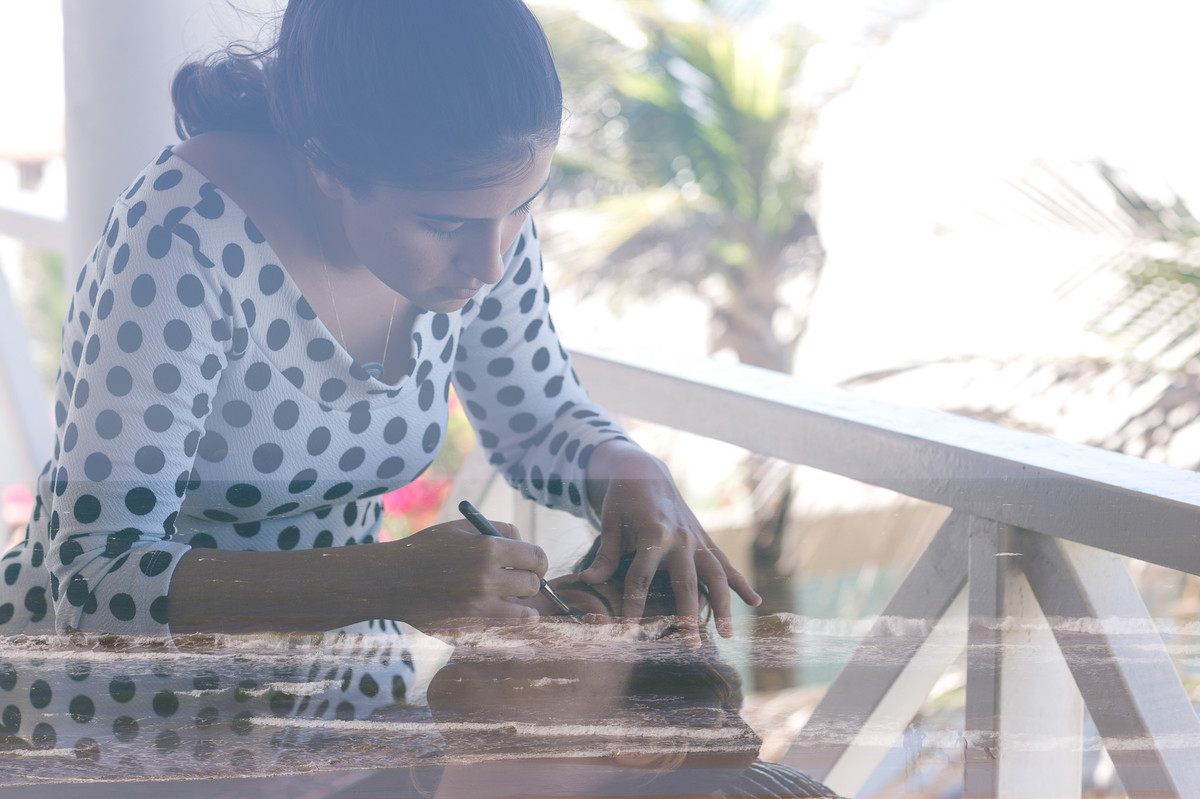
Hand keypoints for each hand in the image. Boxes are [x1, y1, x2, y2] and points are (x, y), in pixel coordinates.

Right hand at [381, 519, 547, 635]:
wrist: (389, 580)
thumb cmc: (426, 550)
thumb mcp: (460, 527)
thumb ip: (498, 530)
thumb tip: (525, 543)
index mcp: (488, 548)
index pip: (538, 557)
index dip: (538, 562)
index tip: (532, 565)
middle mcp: (487, 579)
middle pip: (533, 586)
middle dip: (529, 583)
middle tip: (516, 582)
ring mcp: (479, 608)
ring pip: (526, 614)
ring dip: (521, 607)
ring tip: (507, 599)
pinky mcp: (469, 628)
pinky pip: (505, 631)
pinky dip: (507, 625)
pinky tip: (497, 615)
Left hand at [581, 440, 759, 643]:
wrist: (645, 472)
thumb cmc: (624, 499)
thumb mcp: (610, 523)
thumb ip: (604, 555)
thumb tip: (588, 582)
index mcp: (654, 533)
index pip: (641, 577)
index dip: (633, 604)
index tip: (628, 629)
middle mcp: (680, 538)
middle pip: (686, 583)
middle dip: (688, 615)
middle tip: (691, 645)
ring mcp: (697, 539)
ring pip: (715, 576)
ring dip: (724, 605)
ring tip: (727, 634)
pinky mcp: (705, 540)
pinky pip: (726, 564)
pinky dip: (741, 583)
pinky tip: (756, 603)